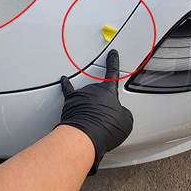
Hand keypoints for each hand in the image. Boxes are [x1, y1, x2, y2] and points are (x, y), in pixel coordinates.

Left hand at [58, 49, 133, 174]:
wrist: (85, 137)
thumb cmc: (106, 128)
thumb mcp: (126, 121)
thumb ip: (123, 112)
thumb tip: (118, 114)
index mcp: (109, 90)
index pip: (112, 72)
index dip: (113, 62)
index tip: (112, 53)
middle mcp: (94, 88)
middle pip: (99, 91)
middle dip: (103, 103)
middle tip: (106, 119)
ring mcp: (81, 95)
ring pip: (87, 97)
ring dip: (90, 106)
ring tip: (93, 122)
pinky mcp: (70, 102)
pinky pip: (68, 91)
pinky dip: (66, 85)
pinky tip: (64, 80)